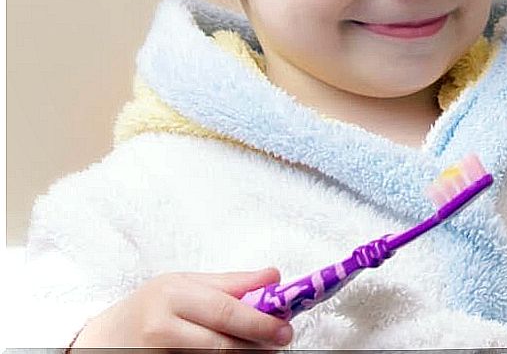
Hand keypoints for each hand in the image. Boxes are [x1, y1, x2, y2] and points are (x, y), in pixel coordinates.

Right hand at [71, 268, 293, 349]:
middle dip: (256, 345)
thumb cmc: (151, 306)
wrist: (104, 338)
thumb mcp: (187, 284)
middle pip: (221, 344)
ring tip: (259, 350)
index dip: (259, 322)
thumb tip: (274, 276)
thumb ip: (231, 283)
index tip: (285, 328)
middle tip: (280, 341)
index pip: (225, 311)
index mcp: (172, 294)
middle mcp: (161, 327)